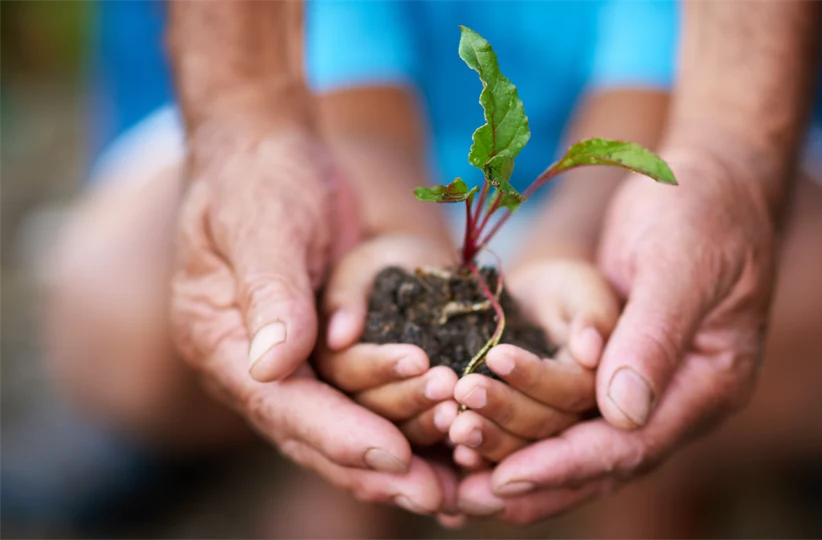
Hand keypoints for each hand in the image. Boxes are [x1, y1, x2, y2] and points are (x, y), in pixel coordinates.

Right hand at [170, 127, 448, 513]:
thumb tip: (272, 368)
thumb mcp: (263, 223)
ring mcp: (289, 364)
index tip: (393, 458)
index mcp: (220, 342)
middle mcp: (252, 367)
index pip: (282, 404)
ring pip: (345, 427)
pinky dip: (406, 424)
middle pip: (315, 434)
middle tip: (440, 498)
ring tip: (458, 486)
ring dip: (400, 457)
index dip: (338, 434)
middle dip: (377, 467)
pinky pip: (366, 401)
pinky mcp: (325, 353)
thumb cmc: (262, 178)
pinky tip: (453, 446)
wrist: (272, 152)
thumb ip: (270, 292)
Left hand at [456, 149, 777, 522]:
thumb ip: (654, 335)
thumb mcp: (681, 263)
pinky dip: (523, 430)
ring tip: (458, 484)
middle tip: (464, 500)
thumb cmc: (702, 207)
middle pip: (602, 461)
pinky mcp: (616, 368)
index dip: (567, 464)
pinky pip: (566, 411)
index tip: (507, 477)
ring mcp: (648, 386)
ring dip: (519, 462)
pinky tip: (475, 443)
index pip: (633, 444)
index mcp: (708, 383)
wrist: (709, 176)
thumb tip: (622, 414)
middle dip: (533, 482)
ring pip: (579, 444)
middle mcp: (679, 399)